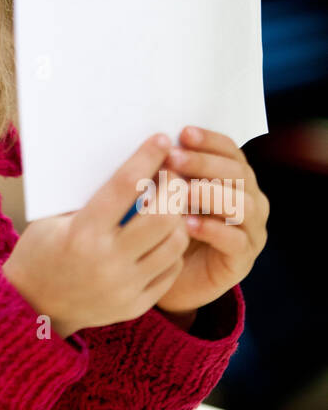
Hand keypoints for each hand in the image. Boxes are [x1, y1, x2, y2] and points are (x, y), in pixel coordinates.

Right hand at [2, 134, 197, 338]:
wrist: (32, 307)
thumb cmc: (40, 251)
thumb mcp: (53, 218)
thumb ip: (90, 198)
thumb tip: (131, 166)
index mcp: (82, 233)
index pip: (126, 186)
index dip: (147, 158)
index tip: (160, 140)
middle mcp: (108, 260)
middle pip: (162, 216)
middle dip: (172, 189)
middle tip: (170, 176)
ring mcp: (125, 286)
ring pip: (175, 243)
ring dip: (178, 219)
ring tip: (170, 206)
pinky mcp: (135, 304)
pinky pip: (170, 270)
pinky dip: (172, 249)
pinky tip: (164, 236)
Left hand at [153, 125, 268, 316]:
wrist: (167, 276)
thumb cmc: (167, 226)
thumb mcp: (168, 194)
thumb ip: (171, 170)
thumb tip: (157, 143)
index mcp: (236, 178)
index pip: (231, 151)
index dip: (209, 141)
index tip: (183, 133)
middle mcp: (251, 200)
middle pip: (237, 174)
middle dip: (204, 163)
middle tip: (173, 158)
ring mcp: (251, 231)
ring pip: (241, 205)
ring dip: (209, 194)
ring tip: (180, 191)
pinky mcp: (243, 260)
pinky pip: (235, 241)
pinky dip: (212, 230)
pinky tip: (188, 224)